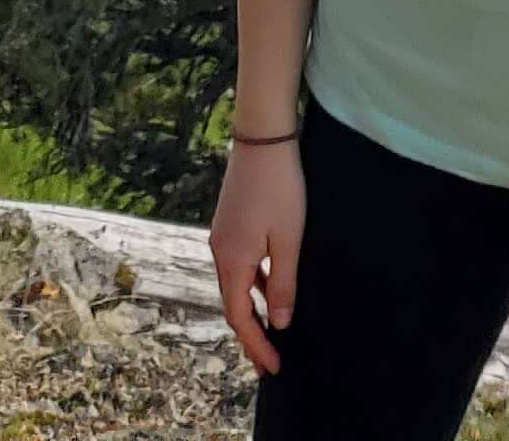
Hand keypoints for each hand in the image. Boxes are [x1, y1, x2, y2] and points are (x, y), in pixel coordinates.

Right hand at [208, 138, 305, 373]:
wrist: (262, 139)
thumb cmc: (280, 189)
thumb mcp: (288, 240)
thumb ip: (283, 283)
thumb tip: (281, 322)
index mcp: (232, 260)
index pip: (239, 317)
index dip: (256, 345)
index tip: (274, 368)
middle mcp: (220, 251)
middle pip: (231, 304)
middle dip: (250, 336)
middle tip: (269, 363)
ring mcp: (222, 236)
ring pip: (234, 285)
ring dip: (250, 312)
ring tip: (269, 333)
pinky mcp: (229, 223)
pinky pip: (238, 266)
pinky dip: (251, 286)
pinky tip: (268, 289)